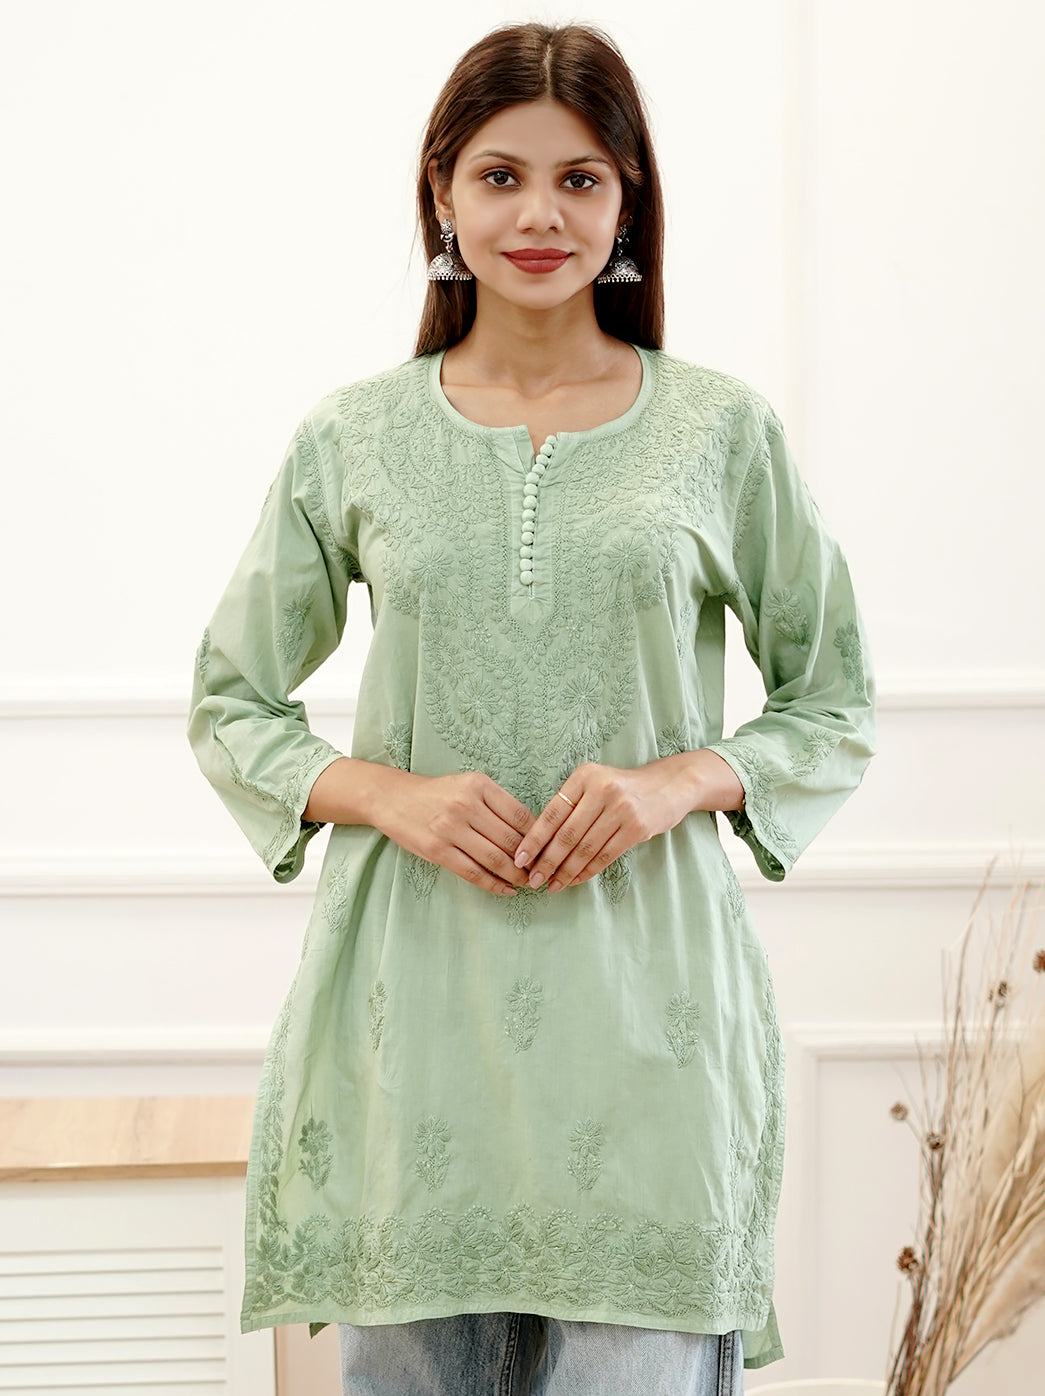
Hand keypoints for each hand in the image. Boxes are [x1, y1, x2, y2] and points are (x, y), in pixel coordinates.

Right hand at [377, 770, 536, 896]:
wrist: (393, 798)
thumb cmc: (437, 794)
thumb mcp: (468, 786)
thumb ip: (496, 804)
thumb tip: (531, 833)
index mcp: (479, 785)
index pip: (520, 815)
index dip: (539, 837)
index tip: (549, 850)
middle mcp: (466, 805)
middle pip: (511, 839)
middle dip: (531, 860)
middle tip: (543, 872)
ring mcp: (450, 829)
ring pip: (495, 858)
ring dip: (516, 876)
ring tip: (528, 883)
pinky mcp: (437, 850)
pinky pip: (473, 872)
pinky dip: (494, 885)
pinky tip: (507, 890)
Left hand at [512, 752, 743, 892]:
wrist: (669, 785)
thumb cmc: (623, 787)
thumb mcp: (596, 782)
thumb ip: (571, 804)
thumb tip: (538, 842)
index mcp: (585, 776)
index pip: (552, 812)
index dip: (534, 839)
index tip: (519, 858)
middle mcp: (602, 790)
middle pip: (566, 834)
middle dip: (546, 861)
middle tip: (532, 880)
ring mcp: (621, 809)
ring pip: (585, 848)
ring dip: (565, 871)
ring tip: (551, 885)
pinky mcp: (637, 828)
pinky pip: (605, 855)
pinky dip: (587, 871)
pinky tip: (574, 880)